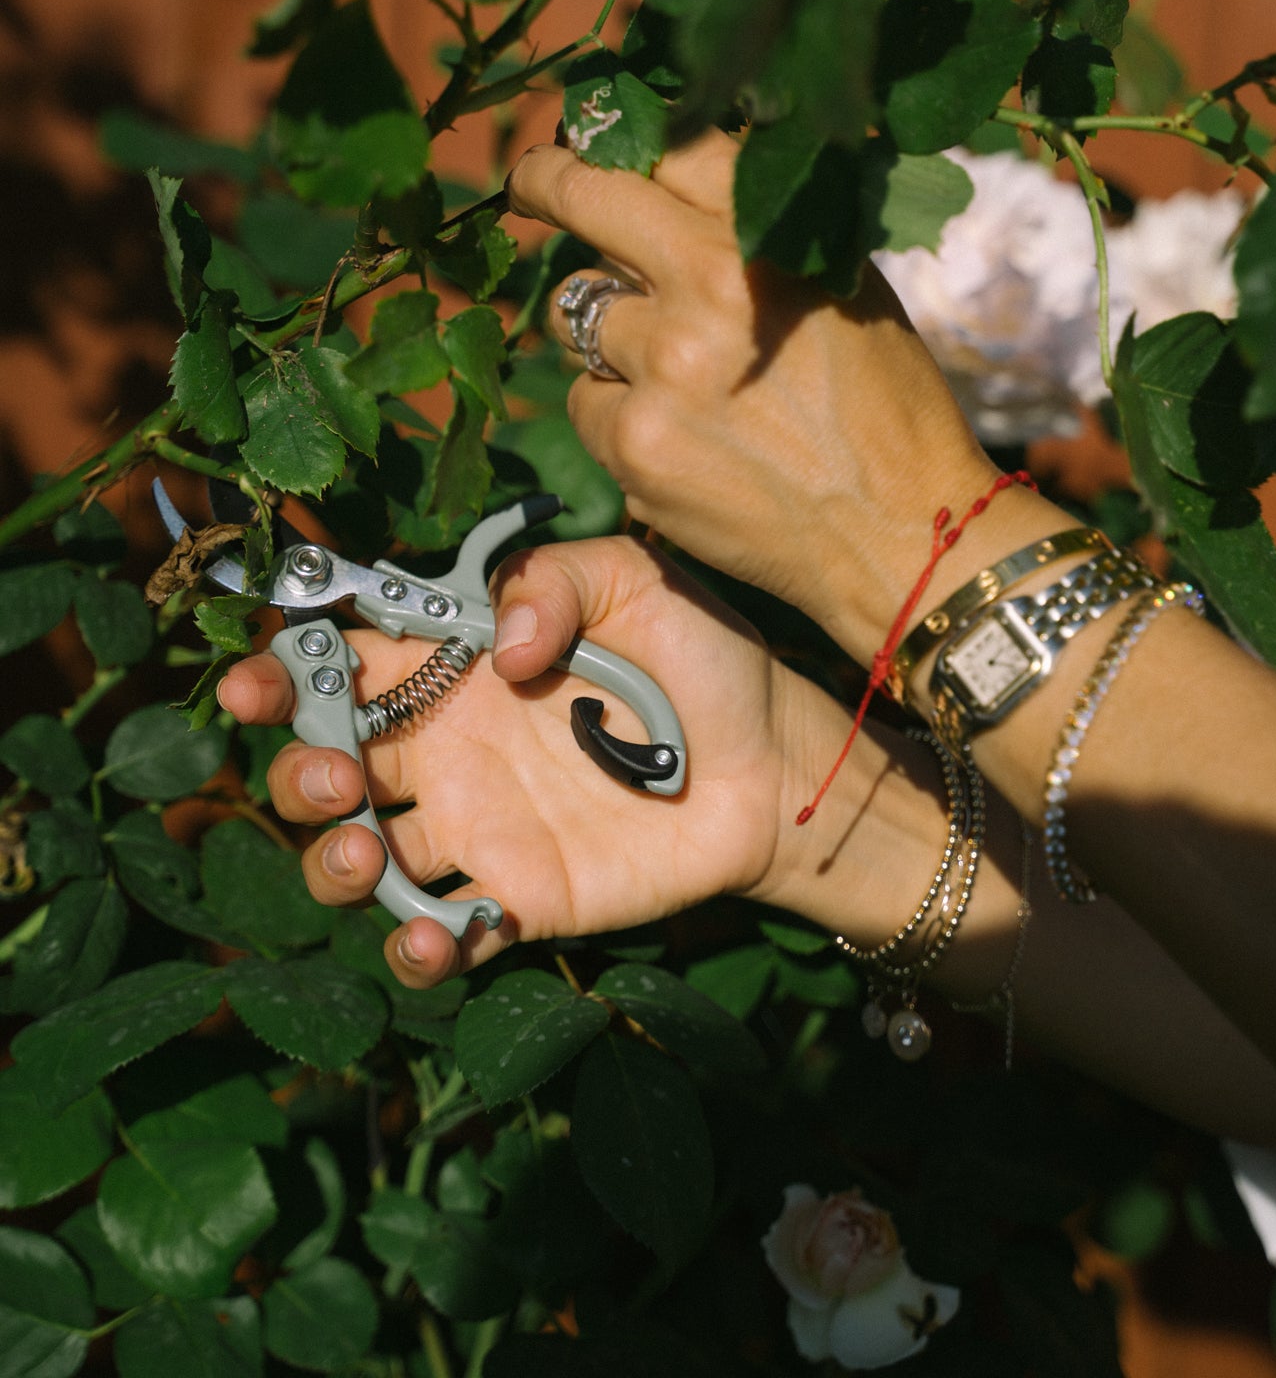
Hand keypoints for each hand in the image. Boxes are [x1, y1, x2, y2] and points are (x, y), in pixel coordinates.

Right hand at [218, 536, 893, 988]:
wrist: (771, 763)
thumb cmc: (699, 658)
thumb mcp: (633, 579)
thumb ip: (555, 580)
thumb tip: (507, 648)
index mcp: (456, 667)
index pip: (344, 664)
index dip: (283, 671)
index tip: (253, 683)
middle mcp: (447, 749)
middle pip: (327, 765)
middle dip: (298, 772)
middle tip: (333, 772)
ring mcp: (477, 830)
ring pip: (358, 856)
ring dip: (329, 860)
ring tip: (358, 849)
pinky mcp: (518, 900)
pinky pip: (443, 933)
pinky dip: (417, 946)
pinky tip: (433, 936)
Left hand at [508, 131, 1052, 662]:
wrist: (901, 532)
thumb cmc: (887, 405)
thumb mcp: (845, 285)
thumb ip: (759, 227)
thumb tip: (674, 173)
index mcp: (767, 240)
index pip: (666, 147)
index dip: (614, 135)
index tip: (584, 136)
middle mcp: (706, 294)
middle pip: (583, 200)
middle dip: (546, 182)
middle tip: (533, 184)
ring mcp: (662, 374)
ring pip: (575, 313)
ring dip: (605, 331)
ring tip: (668, 366)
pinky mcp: (633, 448)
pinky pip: (584, 402)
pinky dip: (617, 413)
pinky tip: (676, 435)